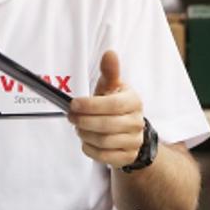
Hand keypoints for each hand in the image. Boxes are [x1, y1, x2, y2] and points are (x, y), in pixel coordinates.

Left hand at [68, 50, 144, 168]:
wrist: (128, 130)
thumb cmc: (115, 104)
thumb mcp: (111, 87)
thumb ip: (109, 72)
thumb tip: (110, 53)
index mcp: (133, 101)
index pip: (112, 105)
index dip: (90, 106)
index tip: (73, 105)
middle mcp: (137, 122)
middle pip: (106, 125)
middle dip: (83, 121)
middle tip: (71, 117)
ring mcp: (134, 141)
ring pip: (103, 141)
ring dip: (85, 135)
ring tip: (79, 128)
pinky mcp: (127, 156)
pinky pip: (104, 156)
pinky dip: (90, 148)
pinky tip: (86, 140)